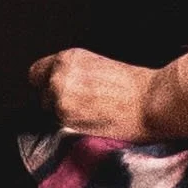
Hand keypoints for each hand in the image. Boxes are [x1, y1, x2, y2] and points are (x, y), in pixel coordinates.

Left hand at [31, 48, 163, 138]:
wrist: (152, 101)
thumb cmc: (134, 86)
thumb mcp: (96, 65)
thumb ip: (72, 73)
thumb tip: (58, 84)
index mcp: (68, 59)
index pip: (36, 73)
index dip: (46, 83)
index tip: (55, 90)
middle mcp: (59, 77)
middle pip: (42, 95)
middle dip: (56, 101)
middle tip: (82, 105)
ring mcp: (61, 100)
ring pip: (51, 113)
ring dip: (64, 116)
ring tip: (91, 115)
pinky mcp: (68, 121)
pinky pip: (59, 127)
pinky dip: (71, 128)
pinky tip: (92, 123)